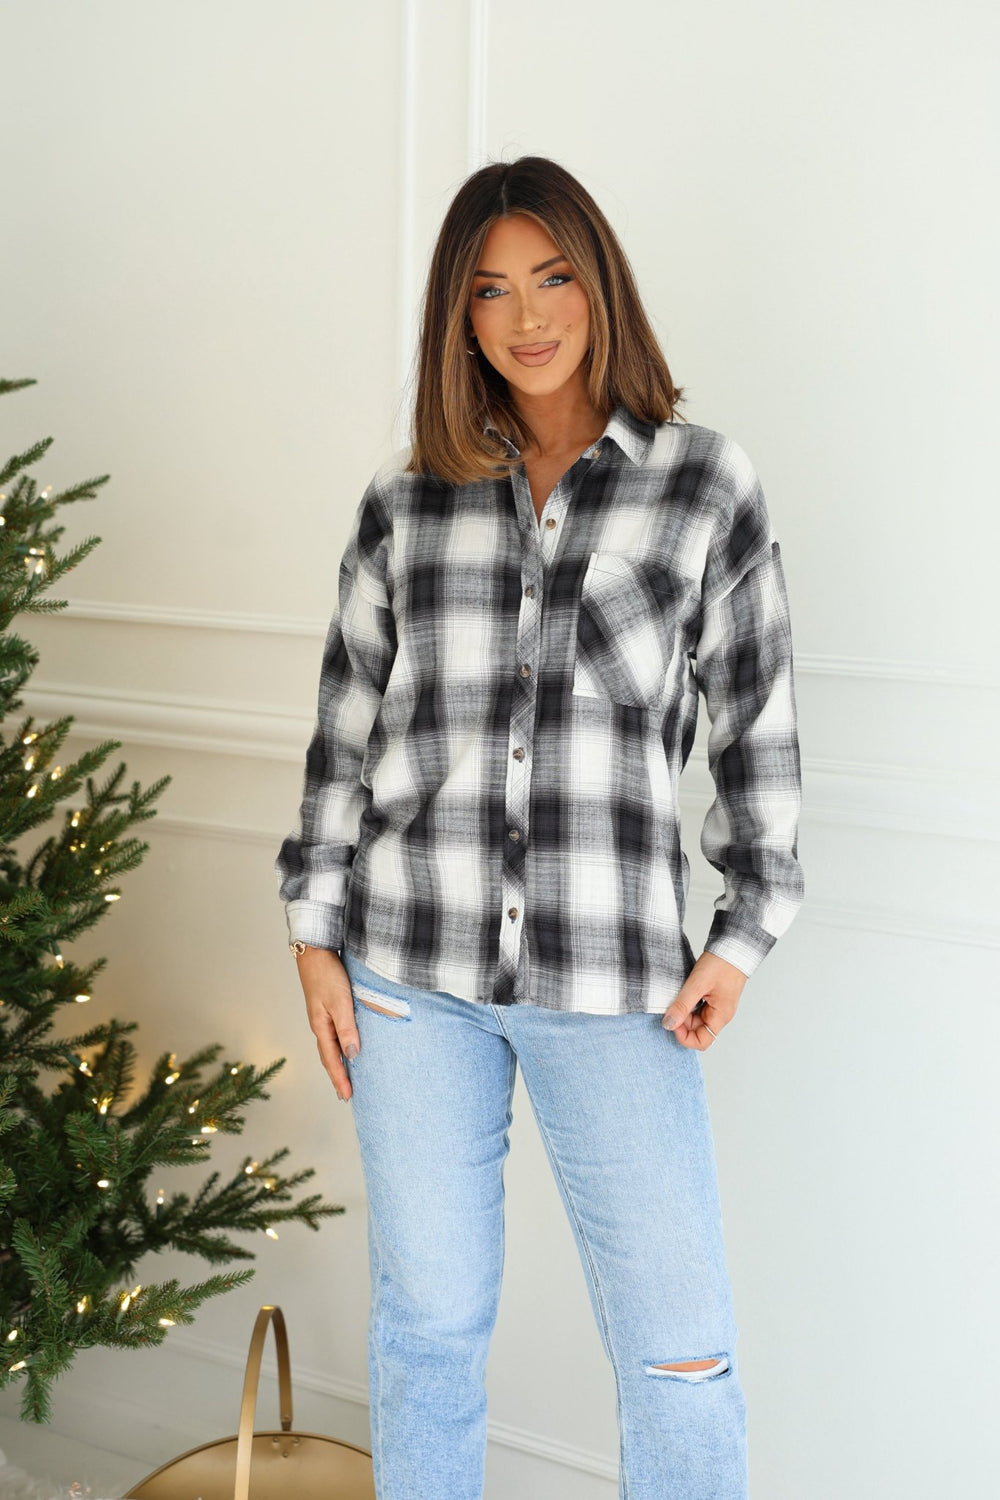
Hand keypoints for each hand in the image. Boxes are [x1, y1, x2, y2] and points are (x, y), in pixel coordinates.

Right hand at [293, 947, 360, 1099]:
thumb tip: (352, 1055)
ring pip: (332, 1045)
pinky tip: (348, 1044)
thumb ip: (347, 1028)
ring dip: (339, 1062)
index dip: (340, 1079)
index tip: (347, 1096)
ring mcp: (323, 1015)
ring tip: (347, 1075)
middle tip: (346, 1094)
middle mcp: (320, 1024)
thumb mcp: (340, 1002)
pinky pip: (335, 1033)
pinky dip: (341, 1045)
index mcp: (321, 1027)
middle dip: (337, 1076)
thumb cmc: (327, 974)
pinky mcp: (328, 1006)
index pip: (332, 1060)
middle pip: (329, 1056)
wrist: (315, 950)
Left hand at [662, 951, 747, 1048]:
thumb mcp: (697, 984)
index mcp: (720, 1016)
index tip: (673, 1020)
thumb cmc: (721, 964)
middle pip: (696, 1030)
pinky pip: (697, 1008)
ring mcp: (717, 1006)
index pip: (702, 1041)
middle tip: (671, 1005)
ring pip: (695, 1019)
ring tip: (677, 997)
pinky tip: (681, 993)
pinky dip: (687, 1004)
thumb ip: (682, 1005)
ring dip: (683, 1012)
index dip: (684, 1036)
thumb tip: (668, 1024)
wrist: (734, 946)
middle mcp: (720, 1014)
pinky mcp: (713, 997)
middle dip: (681, 1022)